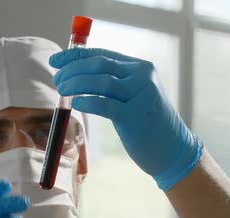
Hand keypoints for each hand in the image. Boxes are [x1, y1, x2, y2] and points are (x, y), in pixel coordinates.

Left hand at [50, 48, 203, 190]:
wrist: (173, 149)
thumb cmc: (148, 124)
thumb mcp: (135, 96)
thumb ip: (113, 83)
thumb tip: (76, 75)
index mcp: (141, 68)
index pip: (103, 54)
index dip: (75, 56)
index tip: (56, 61)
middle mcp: (142, 77)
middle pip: (99, 64)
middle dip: (73, 69)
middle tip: (57, 79)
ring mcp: (140, 95)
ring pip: (100, 82)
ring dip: (76, 84)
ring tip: (62, 90)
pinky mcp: (135, 116)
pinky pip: (104, 104)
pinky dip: (87, 102)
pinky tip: (75, 104)